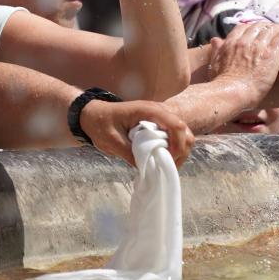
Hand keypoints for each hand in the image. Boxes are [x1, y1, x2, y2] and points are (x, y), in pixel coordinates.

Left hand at [80, 99, 194, 167]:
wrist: (94, 115)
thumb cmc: (100, 124)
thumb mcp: (112, 142)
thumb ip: (130, 154)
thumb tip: (147, 169)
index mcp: (148, 111)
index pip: (176, 125)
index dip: (177, 145)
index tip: (167, 160)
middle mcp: (159, 111)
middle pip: (184, 131)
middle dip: (181, 151)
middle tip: (167, 166)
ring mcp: (160, 118)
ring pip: (183, 135)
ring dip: (178, 152)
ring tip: (164, 165)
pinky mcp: (158, 125)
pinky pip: (174, 137)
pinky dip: (173, 150)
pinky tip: (161, 159)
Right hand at [206, 23, 278, 107]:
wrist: (232, 93)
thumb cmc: (222, 84)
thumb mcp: (215, 64)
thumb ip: (217, 51)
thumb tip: (215, 40)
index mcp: (232, 43)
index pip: (243, 28)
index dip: (251, 28)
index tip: (257, 31)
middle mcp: (246, 41)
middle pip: (259, 27)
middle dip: (267, 27)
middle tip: (274, 30)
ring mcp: (259, 47)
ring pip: (272, 30)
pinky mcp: (272, 55)